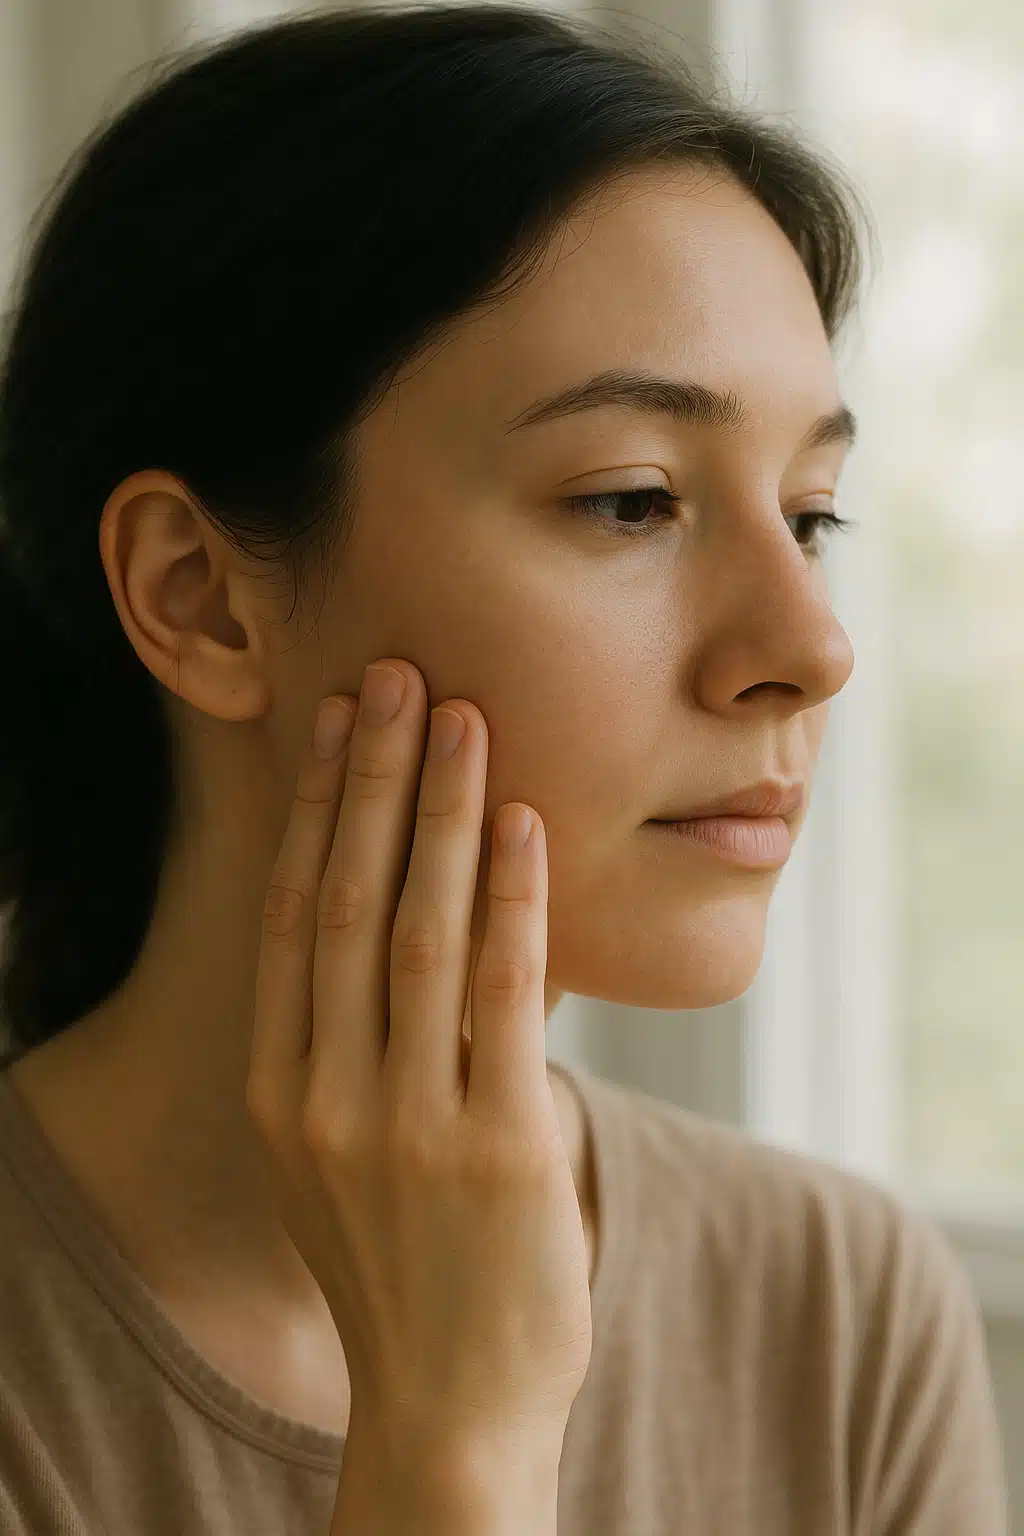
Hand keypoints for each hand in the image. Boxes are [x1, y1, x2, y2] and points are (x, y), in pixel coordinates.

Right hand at [246, 659, 592, 1451]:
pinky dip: (513, 896)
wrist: (454, 1404)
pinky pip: (504, 990)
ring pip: (419, 929)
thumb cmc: (408, 1263)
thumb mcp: (341, 1154)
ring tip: (463, 718)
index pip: (294, 918)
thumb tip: (403, 919)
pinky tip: (523, 822)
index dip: (317, 811)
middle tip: (397, 677)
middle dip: (374, 779)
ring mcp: (405, 1124)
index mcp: (277, 1090)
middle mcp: (324, 1097)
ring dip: (442, 813)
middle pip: (347, 901)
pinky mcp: (495, 1146)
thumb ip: (353, 1047)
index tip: (338, 723)